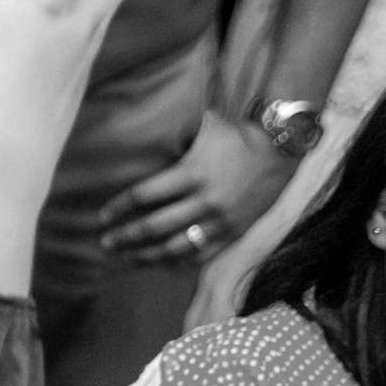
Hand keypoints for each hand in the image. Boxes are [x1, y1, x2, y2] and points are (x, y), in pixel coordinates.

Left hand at [98, 109, 298, 264]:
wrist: (282, 151)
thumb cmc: (237, 135)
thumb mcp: (204, 126)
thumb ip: (176, 131)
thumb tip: (143, 121)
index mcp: (192, 173)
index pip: (144, 195)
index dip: (120, 207)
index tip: (103, 216)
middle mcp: (204, 200)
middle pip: (154, 226)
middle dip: (125, 237)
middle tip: (106, 243)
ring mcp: (220, 221)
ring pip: (175, 247)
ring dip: (146, 256)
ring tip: (126, 258)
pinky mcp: (234, 233)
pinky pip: (201, 256)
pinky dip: (178, 262)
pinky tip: (160, 264)